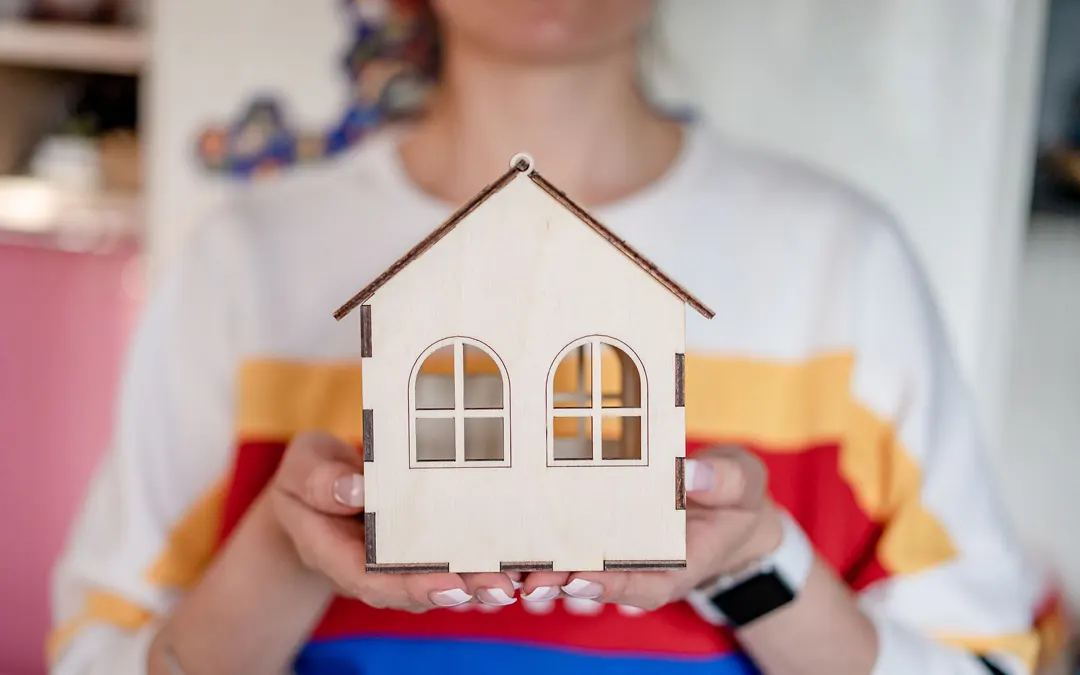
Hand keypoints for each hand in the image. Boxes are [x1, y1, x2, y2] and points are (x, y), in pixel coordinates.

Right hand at [268, 430, 518, 610]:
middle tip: (500, 587)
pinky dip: (483, 560)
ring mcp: (399, 561)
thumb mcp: (303, 467)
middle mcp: (373, 567)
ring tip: (517, 579)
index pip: (374, 579)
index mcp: (336, 553)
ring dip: (479, 582)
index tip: (448, 586)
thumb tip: (355, 489)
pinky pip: (451, 559)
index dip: (413, 586)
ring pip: (441, 580)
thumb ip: (320, 481)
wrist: (316, 489)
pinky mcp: (421, 548)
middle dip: (461, 590)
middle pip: (418, 588)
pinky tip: (518, 558)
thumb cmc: (310, 475)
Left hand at [519, 445, 784, 609]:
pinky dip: (538, 541)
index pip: (642, 583)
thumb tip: (691, 473)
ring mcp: (617, 554)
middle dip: (560, 581)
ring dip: (539, 567)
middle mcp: (640, 567)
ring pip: (572, 567)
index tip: (578, 576)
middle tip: (527, 577)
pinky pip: (566, 543)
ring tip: (506, 563)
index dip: (609, 583)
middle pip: (596, 581)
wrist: (726, 504)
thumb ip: (725, 480)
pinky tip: (506, 533)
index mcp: (678, 565)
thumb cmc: (735, 495)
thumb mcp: (744, 482)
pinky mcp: (598, 534)